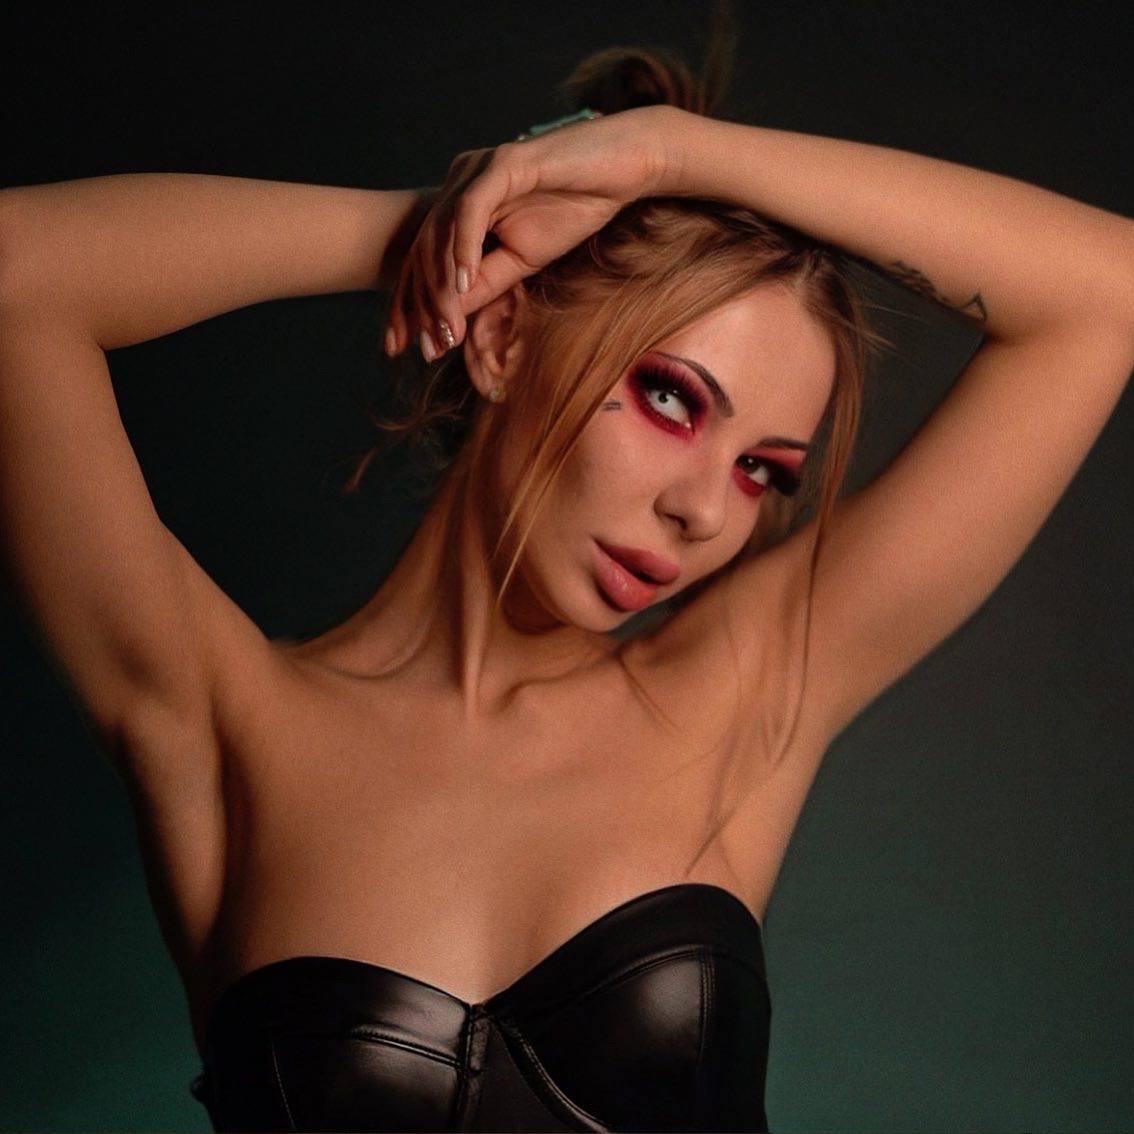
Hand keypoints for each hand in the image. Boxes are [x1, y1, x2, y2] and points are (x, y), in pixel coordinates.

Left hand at [385, 104, 674, 360]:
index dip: (413, 305)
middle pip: (424, 249)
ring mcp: (478, 168)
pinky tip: (462, 283)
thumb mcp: (523, 261)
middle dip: (420, 304)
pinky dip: (464, 247)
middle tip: (425, 350)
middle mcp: (460, 180)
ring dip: (442, 286)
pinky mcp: (503, 162)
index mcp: (461, 203)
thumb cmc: (576, 208)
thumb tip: (451, 319)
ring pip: (443, 233)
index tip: (410, 349)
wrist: (623, 169)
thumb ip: (485, 282)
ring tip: (446, 329)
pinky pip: (472, 208)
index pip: (425, 259)